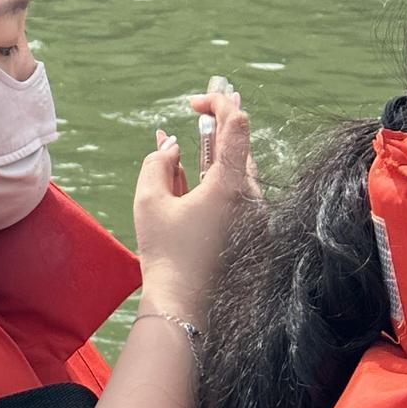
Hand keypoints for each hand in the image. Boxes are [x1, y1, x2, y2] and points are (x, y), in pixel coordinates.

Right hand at [131, 89, 251, 327]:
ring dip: (217, 155)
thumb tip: (170, 144)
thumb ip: (159, 161)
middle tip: (199, 108)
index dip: (219, 103)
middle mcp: (252, 199)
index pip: (236, 125)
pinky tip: (196, 178)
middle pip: (240, 148)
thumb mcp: (150, 200)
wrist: (183, 306)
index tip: (196, 101)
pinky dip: (219, 181)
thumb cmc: (165, 252)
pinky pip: (238, 197)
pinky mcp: (253, 237)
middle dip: (218, 126)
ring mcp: (256, 220)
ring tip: (195, 140)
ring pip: (239, 173)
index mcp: (231, 186)